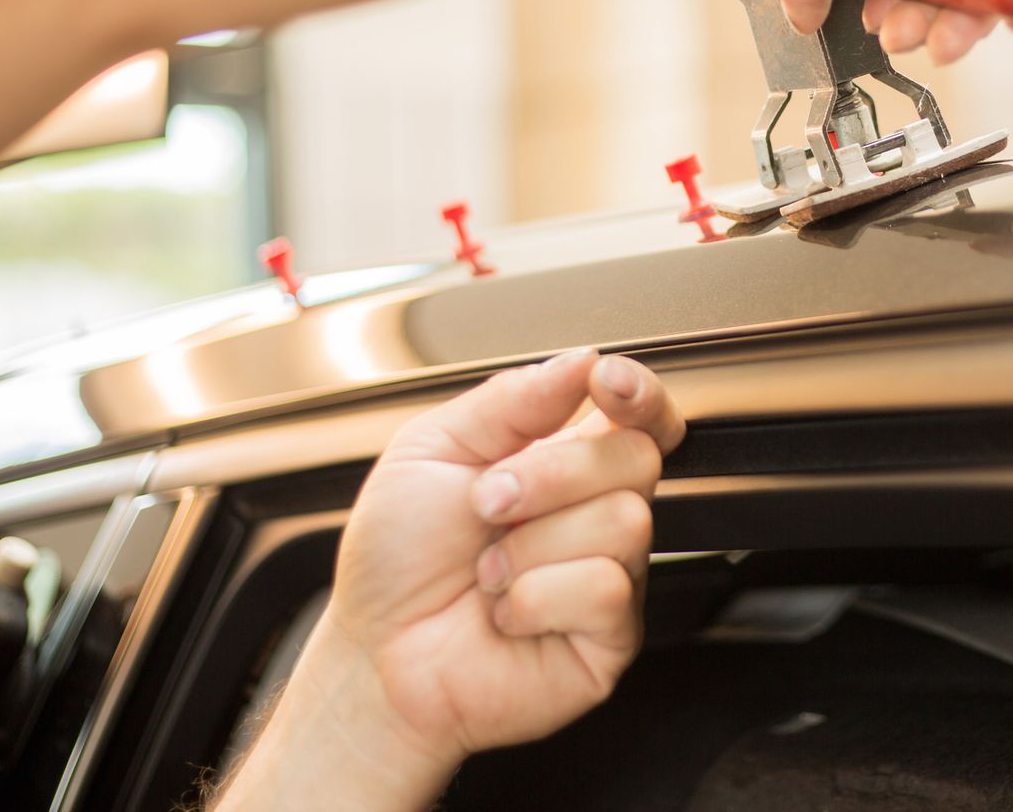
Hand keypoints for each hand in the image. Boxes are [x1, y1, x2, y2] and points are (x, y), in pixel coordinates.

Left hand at [214, 349, 683, 809]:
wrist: (372, 653)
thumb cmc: (398, 559)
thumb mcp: (431, 450)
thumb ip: (510, 400)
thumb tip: (580, 360)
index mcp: (563, 460)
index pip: (639, 415)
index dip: (639, 392)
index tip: (604, 381)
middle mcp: (594, 513)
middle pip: (637, 456)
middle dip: (552, 473)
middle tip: (488, 503)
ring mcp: (610, 575)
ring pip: (625, 521)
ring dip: (532, 544)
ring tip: (489, 571)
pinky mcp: (609, 638)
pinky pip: (605, 589)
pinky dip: (535, 597)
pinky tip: (506, 612)